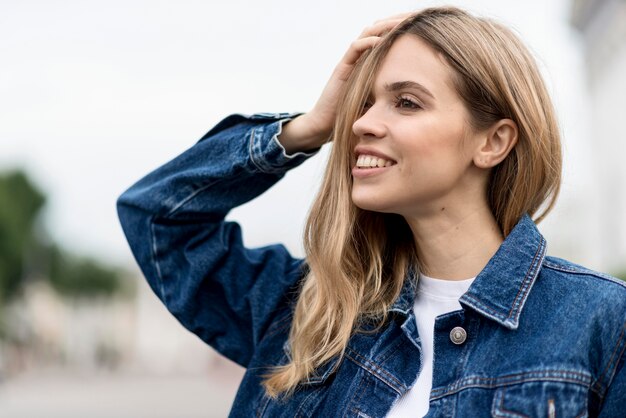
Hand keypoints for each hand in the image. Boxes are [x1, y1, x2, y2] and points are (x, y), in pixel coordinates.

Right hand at [279, 12, 414, 153]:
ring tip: (403, 22)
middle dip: (397, 20)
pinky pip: (355, 49)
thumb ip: (394, 89)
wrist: (327, 124)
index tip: (423, 24)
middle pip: (379, 29)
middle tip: (417, 16)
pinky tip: (382, 40)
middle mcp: (361, 56)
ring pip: (368, 34)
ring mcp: (351, 60)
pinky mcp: (342, 68)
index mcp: (371, 60)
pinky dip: (368, 42)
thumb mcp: (380, 99)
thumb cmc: (355, 114)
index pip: (388, 35)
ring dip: (385, 26)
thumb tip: (418, 92)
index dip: (403, 28)